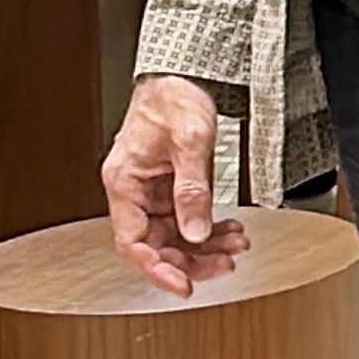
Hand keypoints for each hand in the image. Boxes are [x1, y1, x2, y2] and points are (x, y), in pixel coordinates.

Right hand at [102, 75, 249, 296]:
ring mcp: (151, 191)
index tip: (183, 285)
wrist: (182, 73)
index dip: (157, 269)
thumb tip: (196, 233)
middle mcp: (133, 190)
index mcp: (123, 181)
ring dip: (205, 247)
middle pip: (156, 245)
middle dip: (191, 260)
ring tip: (235, 246)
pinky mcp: (168, 188)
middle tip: (224, 263)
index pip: (132, 242)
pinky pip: (186, 220)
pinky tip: (229, 231)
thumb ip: (192, 191)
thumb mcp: (189, 143)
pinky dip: (208, 229)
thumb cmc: (174, 97)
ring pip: (174, 236)